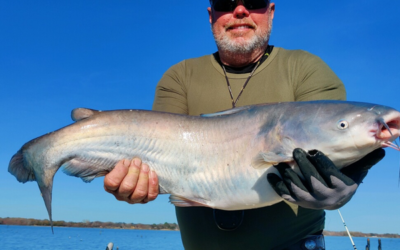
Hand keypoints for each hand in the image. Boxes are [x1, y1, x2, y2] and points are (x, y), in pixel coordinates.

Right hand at [104, 158, 158, 203]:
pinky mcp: (145, 199)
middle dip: (134, 172)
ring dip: (144, 177)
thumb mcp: (119, 159)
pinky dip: (153, 184)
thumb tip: (121, 153)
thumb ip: (116, 156)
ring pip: (139, 193)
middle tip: (138, 161)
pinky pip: (151, 195)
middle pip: (127, 187)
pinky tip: (152, 173)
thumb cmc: (127, 162)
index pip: (112, 182)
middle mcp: (120, 194)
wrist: (139, 168)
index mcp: (110, 186)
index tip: (126, 161)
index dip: (120, 171)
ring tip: (145, 166)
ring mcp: (133, 199)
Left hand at [267, 148, 384, 209]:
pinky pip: (286, 196)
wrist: (332, 198)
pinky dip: (277, 186)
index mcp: (342, 189)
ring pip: (299, 190)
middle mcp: (326, 199)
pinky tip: (271, 175)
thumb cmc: (344, 178)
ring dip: (289, 176)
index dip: (322, 163)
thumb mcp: (356, 170)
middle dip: (304, 165)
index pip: (332, 176)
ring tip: (282, 162)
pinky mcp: (298, 203)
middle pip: (314, 182)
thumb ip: (365, 159)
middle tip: (297, 150)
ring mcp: (311, 202)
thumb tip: (381, 145)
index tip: (315, 150)